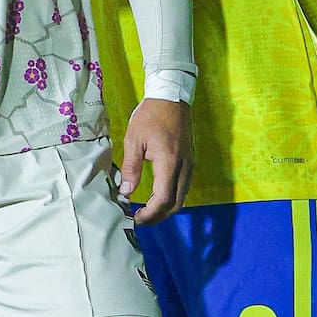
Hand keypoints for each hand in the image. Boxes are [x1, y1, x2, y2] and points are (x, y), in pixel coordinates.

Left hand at [121, 98, 193, 224]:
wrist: (171, 97)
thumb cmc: (150, 115)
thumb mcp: (134, 139)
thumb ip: (131, 167)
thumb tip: (126, 191)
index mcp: (169, 162)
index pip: (163, 199)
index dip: (150, 214)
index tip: (136, 218)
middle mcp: (184, 167)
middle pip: (175, 204)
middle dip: (158, 216)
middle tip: (140, 219)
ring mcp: (190, 165)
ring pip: (182, 197)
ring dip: (165, 208)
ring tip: (146, 210)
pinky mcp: (190, 161)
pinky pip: (183, 187)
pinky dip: (171, 197)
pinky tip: (157, 196)